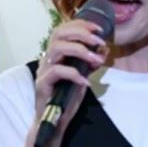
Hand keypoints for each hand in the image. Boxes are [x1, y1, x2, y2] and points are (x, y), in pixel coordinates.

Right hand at [33, 19, 107, 143]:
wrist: (55, 120)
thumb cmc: (67, 97)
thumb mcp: (84, 76)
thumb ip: (91, 62)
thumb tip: (104, 48)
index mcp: (55, 53)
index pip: (64, 29)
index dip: (81, 25)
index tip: (99, 29)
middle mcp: (47, 58)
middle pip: (59, 33)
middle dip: (82, 33)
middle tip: (99, 41)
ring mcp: (43, 70)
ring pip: (57, 48)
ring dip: (80, 50)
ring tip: (96, 60)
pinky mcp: (42, 83)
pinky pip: (57, 71)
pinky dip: (75, 74)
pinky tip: (86, 82)